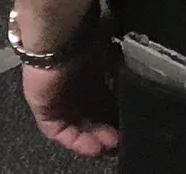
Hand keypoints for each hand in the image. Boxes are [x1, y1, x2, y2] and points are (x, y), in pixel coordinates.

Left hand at [21, 40, 119, 157]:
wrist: (60, 39)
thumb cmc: (86, 41)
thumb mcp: (112, 54)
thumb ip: (122, 66)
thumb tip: (140, 71)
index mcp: (89, 76)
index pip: (104, 102)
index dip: (116, 115)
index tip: (130, 123)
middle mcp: (74, 90)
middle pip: (91, 118)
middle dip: (107, 130)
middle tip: (122, 138)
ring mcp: (58, 101)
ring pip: (77, 127)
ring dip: (94, 138)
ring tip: (110, 143)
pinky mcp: (44, 110)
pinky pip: (59, 132)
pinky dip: (76, 141)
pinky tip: (93, 146)